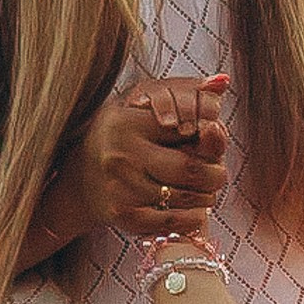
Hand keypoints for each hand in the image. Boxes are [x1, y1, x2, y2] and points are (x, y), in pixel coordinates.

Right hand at [56, 72, 229, 242]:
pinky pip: (173, 221)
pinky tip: (196, 210)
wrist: (81, 180)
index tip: (212, 140)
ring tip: (206, 190)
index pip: (187, 127)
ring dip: (206, 196)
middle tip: (218, 174)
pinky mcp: (123, 215)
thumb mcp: (146, 108)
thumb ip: (186, 95)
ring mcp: (120, 187)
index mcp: (127, 121)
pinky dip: (192, 217)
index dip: (208, 135)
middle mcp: (120, 153)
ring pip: (185, 196)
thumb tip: (222, 82)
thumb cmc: (125, 138)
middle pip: (191, 168)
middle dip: (215, 173)